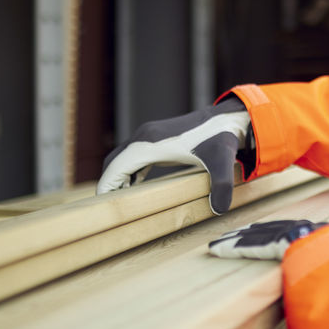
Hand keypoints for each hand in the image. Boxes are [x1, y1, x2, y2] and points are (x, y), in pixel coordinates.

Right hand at [97, 96, 251, 214]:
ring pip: (122, 158)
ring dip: (117, 177)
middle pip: (113, 162)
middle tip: (110, 210)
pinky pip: (134, 156)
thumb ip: (221, 185)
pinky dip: (128, 171)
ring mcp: (148, 136)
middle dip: (108, 184)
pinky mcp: (156, 139)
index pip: (116, 166)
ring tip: (120, 202)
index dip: (106, 186)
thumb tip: (218, 210)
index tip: (100, 207)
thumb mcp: (223, 162)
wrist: (228, 118)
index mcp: (150, 143)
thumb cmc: (222, 138)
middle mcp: (144, 136)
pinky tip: (134, 188)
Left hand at [208, 219, 328, 259]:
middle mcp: (295, 227)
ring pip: (252, 237)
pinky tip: (218, 250)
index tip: (250, 233)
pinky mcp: (274, 245)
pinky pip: (249, 247)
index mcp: (312, 230)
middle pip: (263, 231)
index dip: (263, 233)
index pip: (281, 231)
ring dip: (231, 241)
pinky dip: (231, 249)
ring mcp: (284, 234)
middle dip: (242, 235)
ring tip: (215, 245)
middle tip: (226, 237)